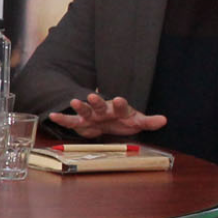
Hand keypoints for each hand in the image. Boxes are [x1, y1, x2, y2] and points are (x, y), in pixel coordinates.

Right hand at [47, 93, 166, 137]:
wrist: (108, 120)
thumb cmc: (122, 120)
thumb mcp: (137, 121)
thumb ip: (149, 121)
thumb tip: (164, 120)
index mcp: (118, 109)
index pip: (121, 106)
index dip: (120, 104)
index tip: (120, 99)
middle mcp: (104, 110)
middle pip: (100, 105)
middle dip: (96, 101)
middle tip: (92, 95)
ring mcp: (92, 116)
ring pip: (85, 110)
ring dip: (80, 106)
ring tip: (74, 101)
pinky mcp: (82, 123)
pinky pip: (70, 121)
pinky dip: (62, 119)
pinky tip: (53, 116)